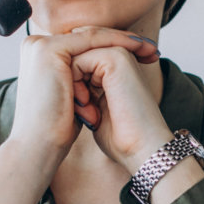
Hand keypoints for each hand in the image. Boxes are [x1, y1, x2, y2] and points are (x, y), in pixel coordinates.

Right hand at [9, 27, 159, 162]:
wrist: (40, 146)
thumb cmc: (57, 130)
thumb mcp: (73, 96)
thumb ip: (81, 79)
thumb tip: (100, 76)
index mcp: (39, 57)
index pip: (83, 45)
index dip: (115, 46)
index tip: (143, 53)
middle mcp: (35, 46)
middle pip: (89, 38)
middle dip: (124, 42)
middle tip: (152, 49)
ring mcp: (40, 46)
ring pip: (92, 37)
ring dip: (124, 41)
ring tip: (150, 50)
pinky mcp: (48, 50)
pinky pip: (91, 40)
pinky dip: (116, 43)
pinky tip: (137, 48)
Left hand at [68, 26, 175, 172]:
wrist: (142, 149)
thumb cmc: (119, 137)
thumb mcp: (94, 109)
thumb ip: (83, 91)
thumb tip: (60, 87)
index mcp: (117, 67)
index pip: (77, 66)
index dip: (74, 91)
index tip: (91, 118)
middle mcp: (119, 56)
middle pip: (73, 61)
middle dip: (72, 88)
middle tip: (89, 117)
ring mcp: (118, 54)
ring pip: (73, 61)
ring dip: (73, 89)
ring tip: (88, 114)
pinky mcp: (115, 57)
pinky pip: (77, 61)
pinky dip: (75, 85)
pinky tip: (87, 106)